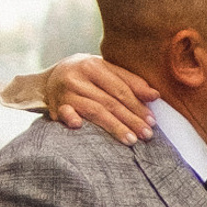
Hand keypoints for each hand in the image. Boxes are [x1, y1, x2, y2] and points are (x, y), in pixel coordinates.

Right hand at [41, 55, 158, 143]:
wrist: (50, 77)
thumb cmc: (86, 74)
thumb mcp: (105, 70)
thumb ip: (130, 81)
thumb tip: (155, 95)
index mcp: (93, 65)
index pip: (120, 88)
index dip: (137, 105)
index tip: (152, 120)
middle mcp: (78, 77)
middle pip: (110, 102)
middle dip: (131, 119)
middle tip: (147, 134)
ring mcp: (65, 92)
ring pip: (94, 111)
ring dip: (114, 127)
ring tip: (131, 140)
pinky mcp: (54, 106)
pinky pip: (64, 113)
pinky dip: (70, 118)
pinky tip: (79, 126)